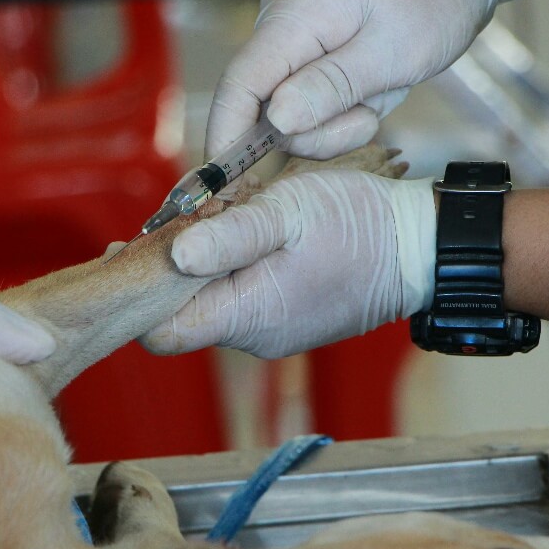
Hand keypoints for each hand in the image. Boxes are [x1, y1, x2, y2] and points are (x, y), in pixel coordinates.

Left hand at [140, 171, 435, 358]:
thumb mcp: (288, 212)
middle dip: (170, 270)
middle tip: (174, 219)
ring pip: (212, 304)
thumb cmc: (359, 226)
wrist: (419, 249)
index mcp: (247, 316)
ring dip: (205, 265)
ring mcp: (273, 331)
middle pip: (183, 315)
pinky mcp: (288, 318)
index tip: (128, 249)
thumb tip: (172, 255)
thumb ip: (230, 235)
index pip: (160, 332)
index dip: (136, 293)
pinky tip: (246, 235)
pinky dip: (233, 270)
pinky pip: (242, 299)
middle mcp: (255, 336)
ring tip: (217, 219)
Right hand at [206, 0, 548, 159]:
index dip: (228, 139)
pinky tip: (374, 84)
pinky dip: (342, 104)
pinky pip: (309, 95)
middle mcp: (280, 21)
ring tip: (380, 90)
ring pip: (291, 109)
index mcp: (295, 16)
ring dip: (337, 118)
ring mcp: (292, 32)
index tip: (225, 184)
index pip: (240, 85)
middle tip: (370, 115)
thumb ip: (332, 87)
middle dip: (317, 130)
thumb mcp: (394, 52)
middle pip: (266, 107)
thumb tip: (277, 121)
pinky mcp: (308, 43)